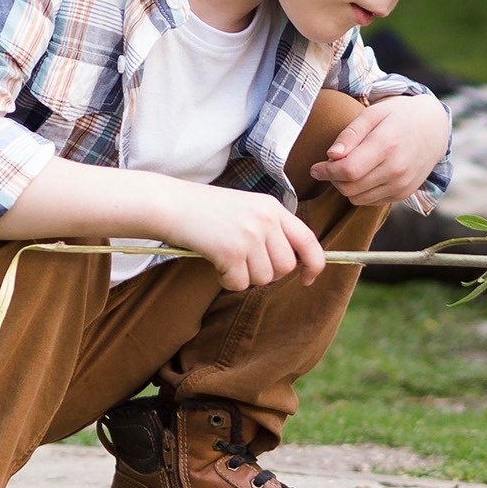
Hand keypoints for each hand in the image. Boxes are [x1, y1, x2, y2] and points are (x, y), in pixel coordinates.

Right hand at [162, 183, 325, 290]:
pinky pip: (240, 284)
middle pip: (285, 266)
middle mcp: (266, 220)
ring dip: (245, 277)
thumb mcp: (247, 209)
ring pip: (264, 278)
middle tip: (245, 263)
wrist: (171, 204)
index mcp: (273, 207)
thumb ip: (270, 230)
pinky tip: (216, 264)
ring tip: (227, 259)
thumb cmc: (206, 211)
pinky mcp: (231, 251)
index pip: (308, 240)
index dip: (315, 264)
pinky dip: (227, 281)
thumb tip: (290, 264)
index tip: (308, 278)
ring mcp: (249, 235)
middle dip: (268, 274)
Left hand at [309, 94, 449, 206]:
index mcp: (386, 145)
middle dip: (334, 179)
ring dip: (346, 187)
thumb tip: (331, 155)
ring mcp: (402, 184)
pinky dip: (361, 192)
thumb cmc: (399, 116)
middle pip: (350, 187)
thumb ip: (350, 134)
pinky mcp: (404, 194)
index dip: (326, 171)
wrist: (434, 128)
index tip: (315, 167)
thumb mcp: (373, 113)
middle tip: (331, 165)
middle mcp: (396, 169)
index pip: (348, 170)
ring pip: (358, 198)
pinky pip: (371, 202)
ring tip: (349, 168)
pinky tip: (365, 175)